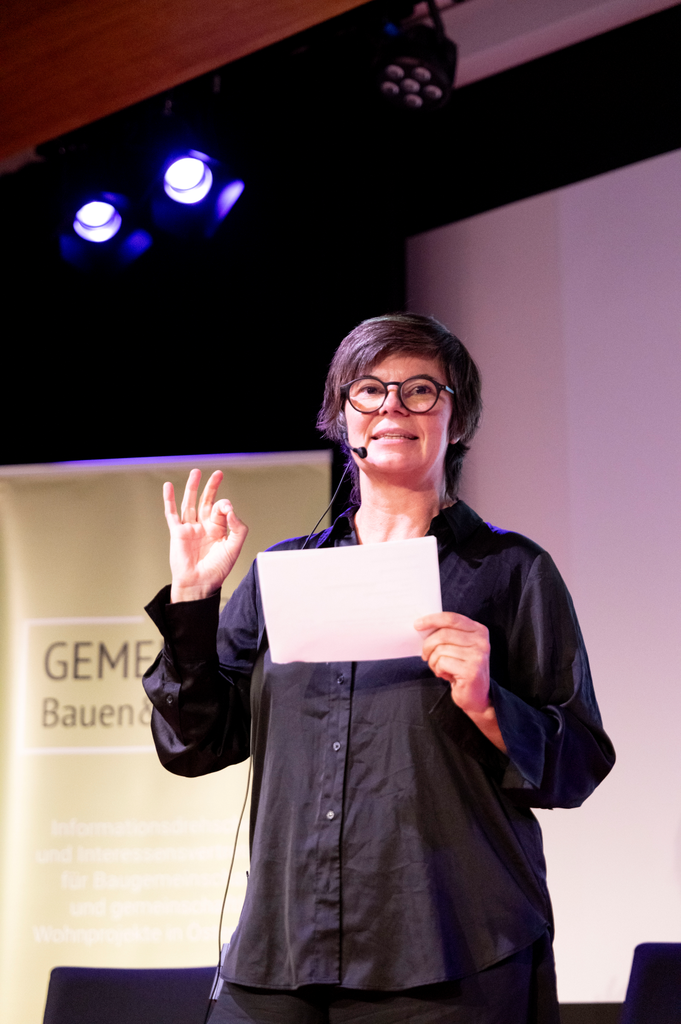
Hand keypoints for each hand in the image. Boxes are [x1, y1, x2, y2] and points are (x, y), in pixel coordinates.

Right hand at [164, 469, 247, 602]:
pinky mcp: (177, 532)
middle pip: (207, 501)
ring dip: (192, 487)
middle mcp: (204, 527)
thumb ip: (238, 528)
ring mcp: (190, 528)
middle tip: (217, 474)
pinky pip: (172, 513)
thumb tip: (230, 510)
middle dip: (212, 487)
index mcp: (219, 530)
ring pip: (190, 503)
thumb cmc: (216, 570)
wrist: (199, 583)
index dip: (226, 506)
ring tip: (195, 472)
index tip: (228, 511)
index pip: (222, 509)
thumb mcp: (234, 548)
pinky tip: (168, 487)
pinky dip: (169, 500)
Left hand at [416, 611, 490, 713]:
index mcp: (478, 631)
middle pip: (443, 634)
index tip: (417, 624)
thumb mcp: (457, 646)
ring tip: (439, 668)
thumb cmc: (461, 668)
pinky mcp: (471, 671)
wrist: (475, 695)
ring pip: (440, 649)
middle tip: (426, 656)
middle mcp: (481, 642)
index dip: (432, 620)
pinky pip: (442, 662)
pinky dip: (438, 669)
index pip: (452, 619)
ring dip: (433, 661)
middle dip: (428, 645)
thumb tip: (422, 625)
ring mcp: (478, 656)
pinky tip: (446, 674)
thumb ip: (447, 634)